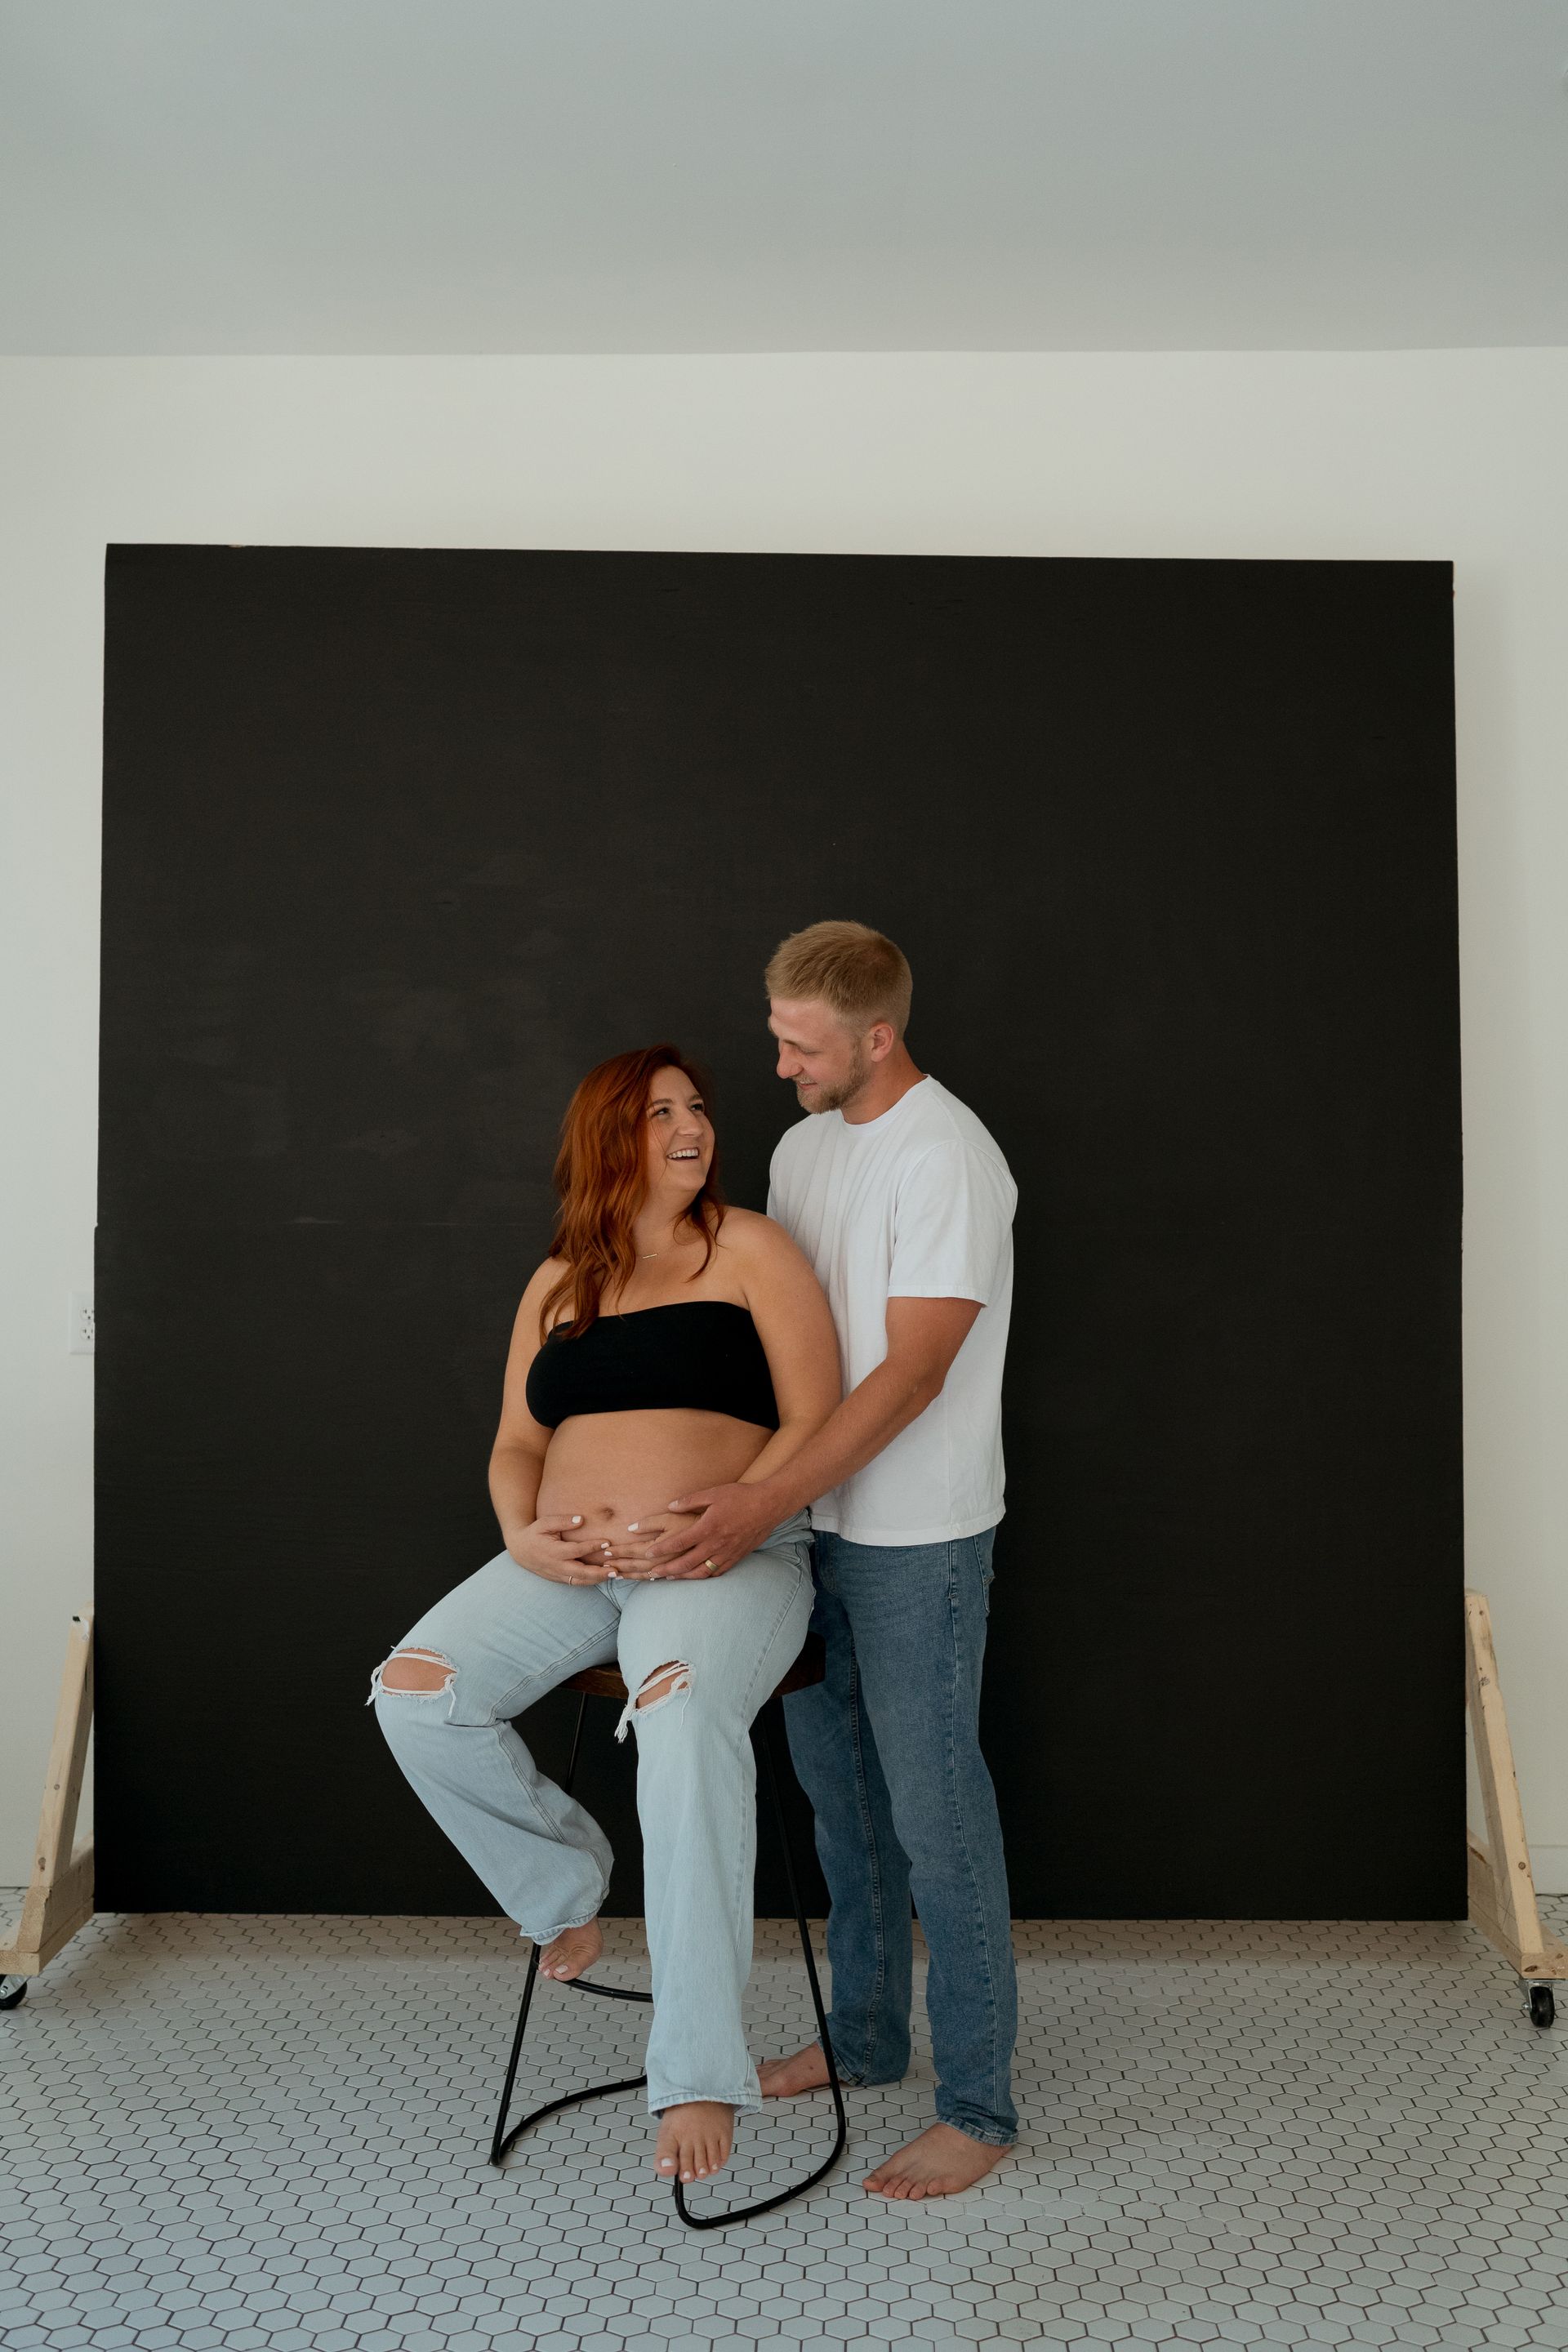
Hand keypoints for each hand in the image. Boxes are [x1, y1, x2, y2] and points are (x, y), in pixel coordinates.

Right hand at [508, 1515, 614, 1585]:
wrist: (520, 1550)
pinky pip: (577, 1583)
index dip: (591, 1546)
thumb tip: (581, 1519)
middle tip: (616, 1569)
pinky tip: (603, 1577)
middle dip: (599, 1572)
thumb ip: (562, 1521)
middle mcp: (557, 1566)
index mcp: (553, 1551)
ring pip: (580, 1581)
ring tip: (615, 1575)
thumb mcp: (545, 1523)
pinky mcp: (559, 1580)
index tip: (607, 1542)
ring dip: (598, 1579)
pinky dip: (590, 1582)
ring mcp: (558, 1575)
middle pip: (581, 1573)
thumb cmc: (535, 1533)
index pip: (576, 1550)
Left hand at [619, 1483, 781, 1579]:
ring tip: (670, 1578)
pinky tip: (696, 1577)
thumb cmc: (740, 1496)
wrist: (769, 1505)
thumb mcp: (713, 1493)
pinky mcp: (737, 1557)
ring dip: (683, 1577)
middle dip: (667, 1570)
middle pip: (686, 1563)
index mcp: (707, 1527)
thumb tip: (670, 1506)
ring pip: (701, 1572)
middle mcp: (716, 1544)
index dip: (661, 1550)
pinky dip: (704, 1577)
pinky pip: (717, 1572)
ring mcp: (727, 1553)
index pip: (678, 1543)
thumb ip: (690, 1501)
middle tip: (652, 1573)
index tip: (648, 1554)